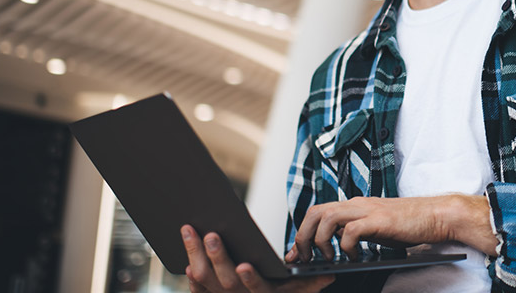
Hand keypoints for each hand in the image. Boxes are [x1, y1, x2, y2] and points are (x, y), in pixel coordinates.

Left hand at [181, 225, 333, 292]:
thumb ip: (310, 284)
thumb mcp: (296, 291)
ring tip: (188, 229)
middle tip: (210, 234)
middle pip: (223, 280)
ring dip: (194, 254)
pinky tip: (185, 256)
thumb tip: (330, 276)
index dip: (249, 279)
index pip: (256, 288)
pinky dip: (189, 273)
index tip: (243, 266)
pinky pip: (195, 287)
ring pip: (203, 278)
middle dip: (216, 256)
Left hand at [288, 195, 497, 261]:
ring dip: (321, 241)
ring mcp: (368, 210)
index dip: (303, 232)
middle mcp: (357, 204)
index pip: (318, 212)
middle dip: (303, 236)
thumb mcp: (376, 227)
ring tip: (327, 258)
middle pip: (315, 211)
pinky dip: (346, 246)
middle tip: (304, 257)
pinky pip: (351, 231)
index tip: (296, 253)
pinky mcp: (379, 220)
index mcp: (355, 205)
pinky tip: (354, 257)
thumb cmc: (410, 223)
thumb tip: (338, 245)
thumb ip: (356, 232)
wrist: (436, 215)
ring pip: (327, 217)